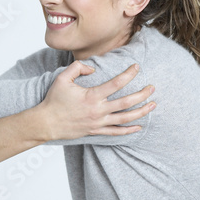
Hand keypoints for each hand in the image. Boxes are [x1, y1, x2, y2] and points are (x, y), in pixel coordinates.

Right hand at [38, 59, 154, 140]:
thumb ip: (77, 68)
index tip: (137, 67)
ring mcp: (98, 123)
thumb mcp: (62, 78)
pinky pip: (116, 132)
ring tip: (153, 105)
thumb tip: (92, 69)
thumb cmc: (54, 100)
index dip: (129, 74)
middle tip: (152, 87)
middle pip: (126, 102)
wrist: (46, 123)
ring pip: (125, 118)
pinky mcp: (96, 131)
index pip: (116, 84)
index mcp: (92, 96)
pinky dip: (129, 130)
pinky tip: (139, 126)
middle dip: (142, 94)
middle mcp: (98, 110)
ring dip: (141, 112)